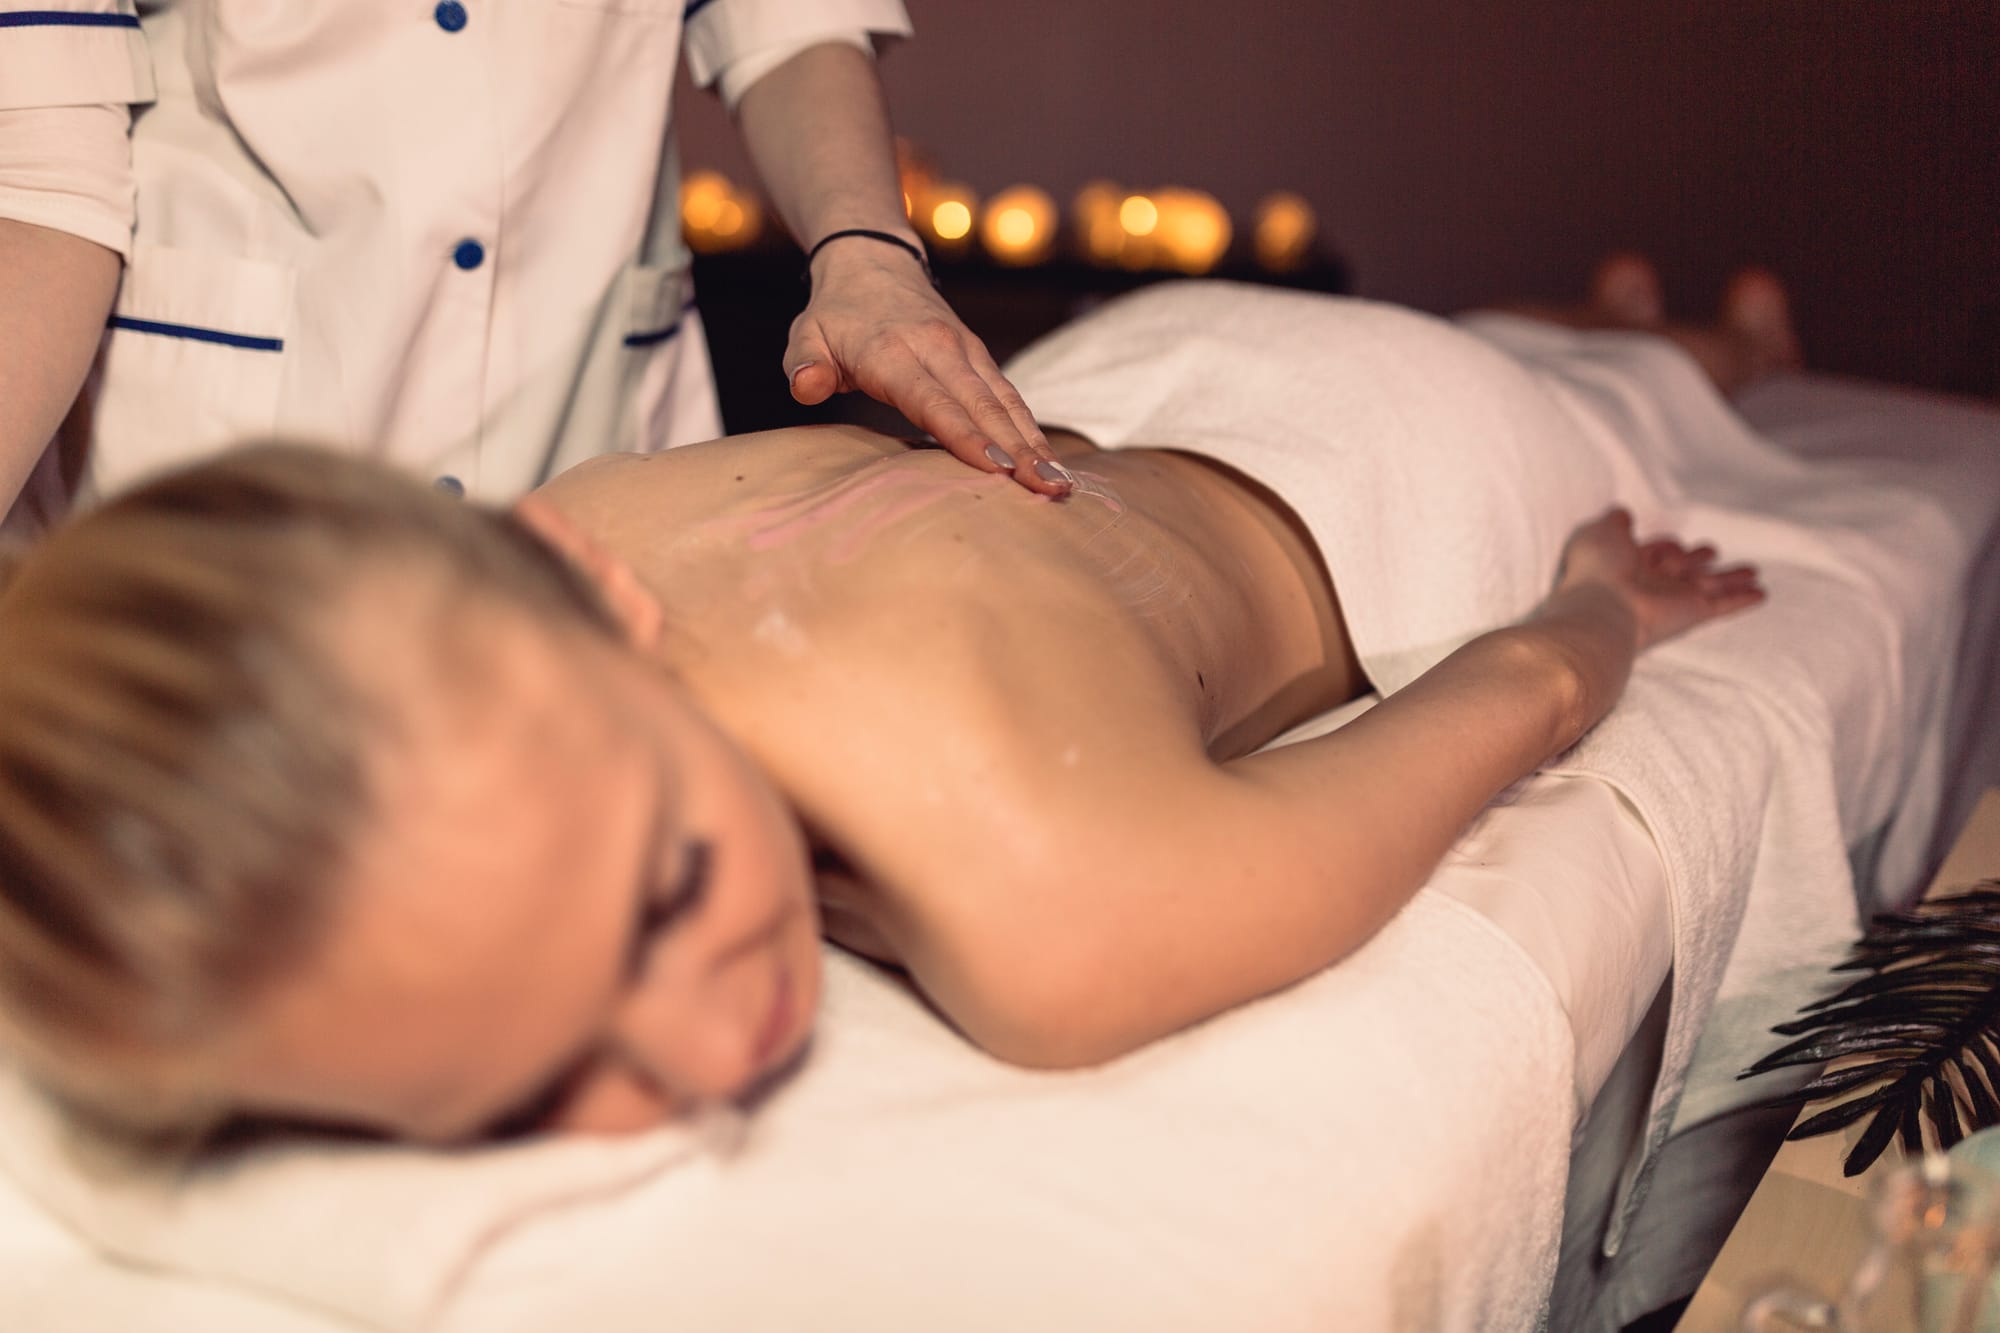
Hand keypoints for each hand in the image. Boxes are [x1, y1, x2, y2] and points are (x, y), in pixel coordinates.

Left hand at [787, 239, 1072, 495]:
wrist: (872, 262)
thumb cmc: (836, 314)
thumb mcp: (806, 334)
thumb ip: (804, 363)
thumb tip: (806, 387)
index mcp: (893, 352)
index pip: (933, 400)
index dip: (964, 435)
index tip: (995, 468)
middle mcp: (939, 349)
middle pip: (982, 406)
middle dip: (1017, 450)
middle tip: (1047, 489)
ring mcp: (965, 351)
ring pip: (1004, 401)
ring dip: (1034, 443)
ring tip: (1059, 484)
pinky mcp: (978, 357)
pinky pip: (1008, 396)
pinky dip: (1030, 429)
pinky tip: (1047, 462)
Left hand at [1554, 507, 1765, 651]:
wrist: (1603, 607)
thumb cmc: (1598, 569)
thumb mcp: (1601, 532)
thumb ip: (1614, 522)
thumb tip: (1622, 514)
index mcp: (1629, 565)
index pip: (1654, 552)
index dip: (1664, 545)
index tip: (1673, 543)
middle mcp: (1653, 583)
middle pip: (1683, 568)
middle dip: (1696, 558)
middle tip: (1710, 551)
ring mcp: (1675, 599)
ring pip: (1709, 585)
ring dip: (1730, 577)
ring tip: (1753, 571)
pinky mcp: (1693, 613)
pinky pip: (1723, 605)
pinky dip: (1743, 599)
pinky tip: (1761, 593)